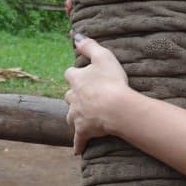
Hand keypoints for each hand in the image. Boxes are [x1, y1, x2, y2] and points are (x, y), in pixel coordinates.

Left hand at [65, 34, 130, 155]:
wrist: (116, 107)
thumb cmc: (112, 80)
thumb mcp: (103, 56)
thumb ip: (89, 45)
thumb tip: (75, 35)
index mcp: (76, 79)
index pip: (70, 73)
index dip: (77, 73)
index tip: (84, 74)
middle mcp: (72, 97)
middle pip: (68, 95)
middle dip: (75, 95)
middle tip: (85, 96)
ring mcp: (76, 115)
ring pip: (70, 115)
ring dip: (74, 115)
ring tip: (81, 117)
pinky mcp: (82, 131)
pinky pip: (78, 139)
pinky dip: (78, 144)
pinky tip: (77, 150)